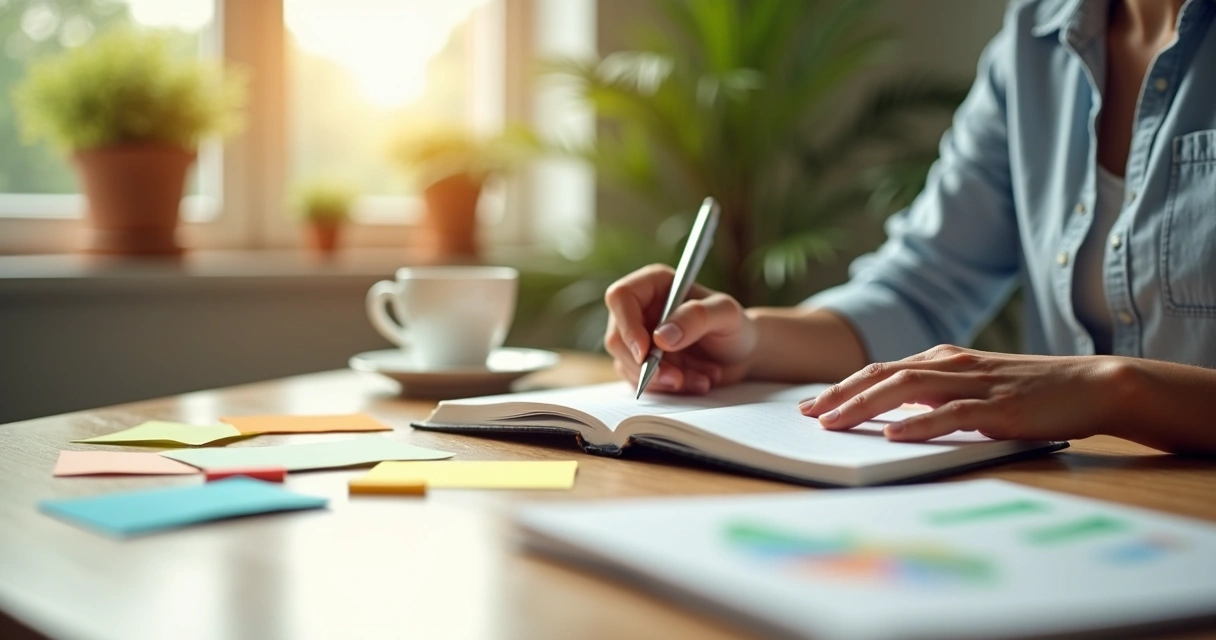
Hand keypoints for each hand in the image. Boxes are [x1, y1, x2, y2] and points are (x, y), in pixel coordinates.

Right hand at [603, 264, 756, 393]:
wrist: (742, 355)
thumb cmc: (735, 326)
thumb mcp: (726, 315)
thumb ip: (696, 318)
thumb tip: (660, 337)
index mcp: (654, 284)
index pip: (620, 297)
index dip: (627, 325)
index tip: (645, 351)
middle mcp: (640, 310)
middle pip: (617, 338)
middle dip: (646, 365)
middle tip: (678, 379)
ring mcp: (638, 338)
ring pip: (628, 365)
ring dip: (663, 380)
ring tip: (702, 378)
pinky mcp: (643, 364)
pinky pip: (642, 382)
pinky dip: (668, 389)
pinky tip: (697, 382)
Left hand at [799, 344, 1129, 442]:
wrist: (1093, 383)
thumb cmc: (1033, 391)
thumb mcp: (975, 387)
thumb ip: (936, 395)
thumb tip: (894, 414)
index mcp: (943, 359)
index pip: (881, 370)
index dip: (843, 386)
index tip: (812, 405)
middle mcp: (952, 364)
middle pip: (882, 375)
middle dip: (840, 395)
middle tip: (807, 415)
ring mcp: (975, 383)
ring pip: (906, 389)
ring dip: (864, 406)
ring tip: (833, 423)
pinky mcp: (998, 407)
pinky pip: (950, 414)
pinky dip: (917, 424)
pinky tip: (891, 435)